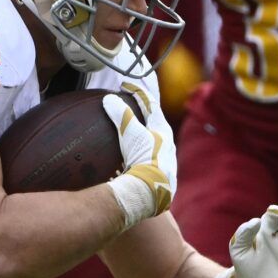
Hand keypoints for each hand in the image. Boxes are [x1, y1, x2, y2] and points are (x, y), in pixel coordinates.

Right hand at [105, 93, 173, 212]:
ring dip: (144, 135)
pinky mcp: (161, 176)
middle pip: (156, 123)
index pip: (151, 104)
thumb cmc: (144, 159)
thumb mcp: (131, 134)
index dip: (137, 92)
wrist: (151, 192)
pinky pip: (150, 159)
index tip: (125, 85)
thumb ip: (121, 115)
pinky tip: (133, 162)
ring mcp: (166, 161)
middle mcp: (168, 144)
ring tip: (132, 135)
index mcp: (163, 130)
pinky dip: (140, 154)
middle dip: (144, 114)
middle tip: (132, 107)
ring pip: (155, 142)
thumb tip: (109, 99)